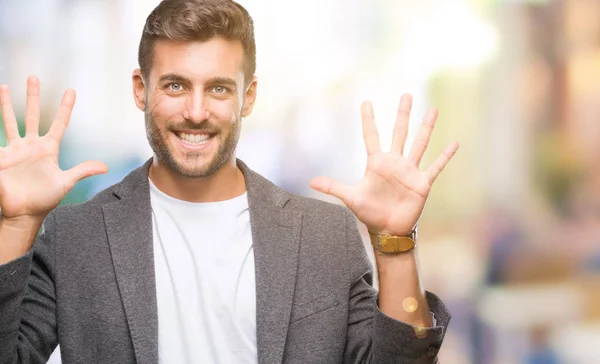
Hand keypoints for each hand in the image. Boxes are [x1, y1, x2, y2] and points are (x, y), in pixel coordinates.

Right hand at [0, 76, 107, 224]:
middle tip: (33, 77)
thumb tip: (106, 167)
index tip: (71, 91)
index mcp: (49, 148)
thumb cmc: (44, 199)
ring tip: (4, 85)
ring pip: (10, 121)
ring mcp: (14, 149)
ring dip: (6, 104)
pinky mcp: (0, 157)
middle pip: (31, 114)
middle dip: (32, 96)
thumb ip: (82, 171)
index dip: (65, 107)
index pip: (59, 123)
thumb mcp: (65, 183)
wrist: (23, 213)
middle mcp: (31, 145)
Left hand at [310, 94, 457, 234]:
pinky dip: (445, 156)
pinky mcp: (422, 183)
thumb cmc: (369, 213)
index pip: (371, 136)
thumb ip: (334, 187)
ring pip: (420, 144)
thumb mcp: (351, 198)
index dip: (368, 119)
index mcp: (376, 163)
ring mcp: (410, 171)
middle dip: (402, 114)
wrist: (388, 230)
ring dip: (426, 127)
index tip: (366, 102)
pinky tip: (454, 143)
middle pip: (399, 132)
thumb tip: (311, 182)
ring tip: (433, 109)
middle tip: (406, 94)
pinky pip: (436, 166)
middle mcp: (394, 162)